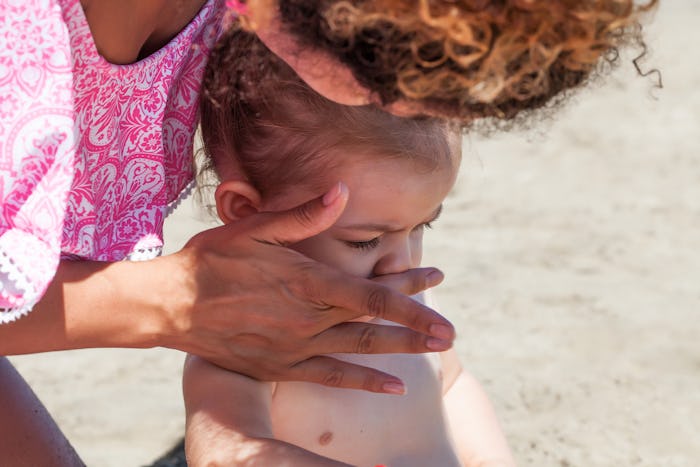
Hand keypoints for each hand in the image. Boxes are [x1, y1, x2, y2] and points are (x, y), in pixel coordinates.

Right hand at [159, 183, 454, 393]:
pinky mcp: (281, 366)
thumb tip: (342, 190)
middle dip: (418, 324)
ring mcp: (296, 346)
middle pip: (375, 322)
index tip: (438, 284)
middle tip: (451, 330)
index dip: (410, 291)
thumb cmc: (212, 261)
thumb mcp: (255, 229)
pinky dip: (365, 382)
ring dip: (402, 349)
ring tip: (436, 349)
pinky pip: (332, 377)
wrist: (169, 306)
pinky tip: (393, 387)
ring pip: (361, 349)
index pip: (372, 291)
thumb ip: (303, 215)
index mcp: (307, 281)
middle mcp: (308, 318)